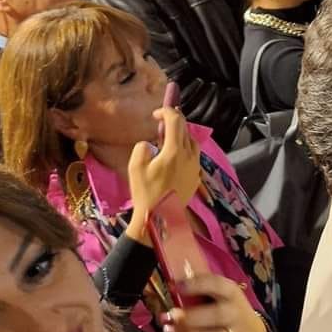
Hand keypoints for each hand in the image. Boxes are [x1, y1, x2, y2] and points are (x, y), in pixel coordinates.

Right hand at [125, 107, 200, 238]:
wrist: (159, 219)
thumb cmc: (145, 193)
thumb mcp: (135, 166)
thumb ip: (142, 147)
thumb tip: (151, 145)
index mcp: (175, 151)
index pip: (175, 121)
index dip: (166, 111)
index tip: (155, 114)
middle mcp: (189, 156)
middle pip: (185, 130)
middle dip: (174, 121)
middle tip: (161, 122)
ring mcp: (195, 168)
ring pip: (192, 143)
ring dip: (181, 136)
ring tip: (167, 139)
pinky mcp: (196, 178)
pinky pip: (193, 157)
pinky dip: (185, 150)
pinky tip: (174, 158)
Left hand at [159, 272, 268, 331]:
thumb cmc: (229, 311)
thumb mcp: (222, 294)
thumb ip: (201, 288)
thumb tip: (172, 281)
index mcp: (232, 294)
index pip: (217, 285)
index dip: (196, 285)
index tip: (174, 286)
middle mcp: (235, 315)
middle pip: (215, 316)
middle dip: (189, 317)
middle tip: (170, 316)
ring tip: (169, 331)